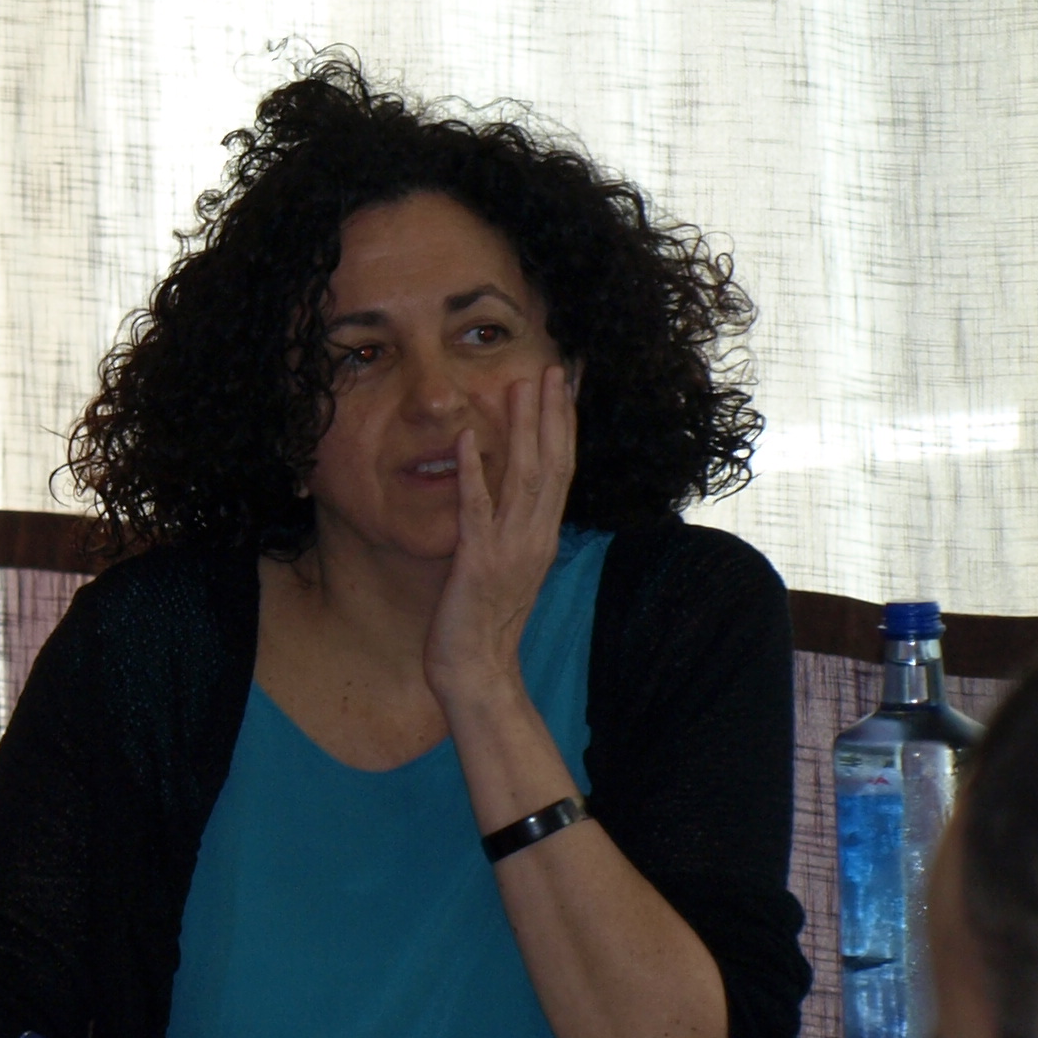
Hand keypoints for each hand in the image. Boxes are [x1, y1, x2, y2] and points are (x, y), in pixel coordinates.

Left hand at [424, 361, 575, 721]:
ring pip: (525, 476)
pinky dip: (474, 471)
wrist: (478, 672)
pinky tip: (468, 438)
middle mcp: (535, 536)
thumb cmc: (485, 623)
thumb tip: (514, 497)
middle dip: (555, 412)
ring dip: (524, 427)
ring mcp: (510, 547)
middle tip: (558, 365)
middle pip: (554, 462)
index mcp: (542, 535)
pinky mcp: (478, 561)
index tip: (569, 383)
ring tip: (522, 384)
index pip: (562, 468)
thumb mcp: (506, 567)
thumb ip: (513, 530)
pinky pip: (477, 508)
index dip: (566, 423)